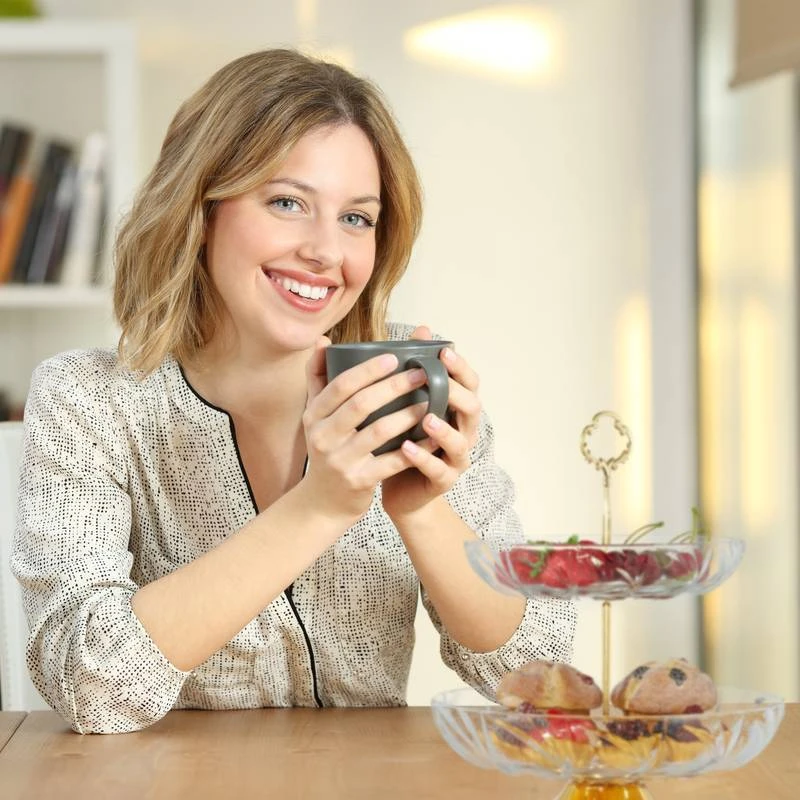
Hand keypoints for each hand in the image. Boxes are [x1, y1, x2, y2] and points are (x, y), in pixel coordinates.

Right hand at [298, 336, 430, 524]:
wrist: (322, 502)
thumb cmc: (327, 450)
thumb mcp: (315, 417)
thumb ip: (318, 378)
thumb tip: (323, 341)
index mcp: (314, 415)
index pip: (340, 385)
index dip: (368, 369)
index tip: (394, 356)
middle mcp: (323, 437)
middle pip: (361, 404)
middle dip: (394, 386)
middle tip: (421, 374)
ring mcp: (341, 461)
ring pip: (379, 432)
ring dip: (407, 414)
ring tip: (430, 402)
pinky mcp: (359, 482)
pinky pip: (392, 461)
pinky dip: (414, 448)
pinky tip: (433, 437)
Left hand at [381, 326, 480, 523]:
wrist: (402, 491)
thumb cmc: (405, 440)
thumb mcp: (407, 404)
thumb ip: (416, 371)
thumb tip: (422, 329)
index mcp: (456, 410)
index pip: (470, 384)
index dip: (461, 367)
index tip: (444, 352)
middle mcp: (463, 432)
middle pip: (473, 409)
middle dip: (457, 393)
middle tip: (437, 379)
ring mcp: (455, 458)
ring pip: (460, 442)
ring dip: (443, 429)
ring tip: (425, 418)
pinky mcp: (443, 481)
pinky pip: (438, 469)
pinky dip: (423, 458)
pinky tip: (407, 448)